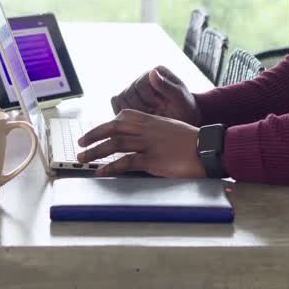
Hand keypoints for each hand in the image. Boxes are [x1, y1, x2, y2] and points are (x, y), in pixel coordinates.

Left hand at [76, 109, 204, 177]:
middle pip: (113, 127)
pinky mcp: (153, 159)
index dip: (107, 123)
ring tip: (83, 159)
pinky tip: (101, 172)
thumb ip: (157, 130)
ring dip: (95, 151)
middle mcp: (147, 129)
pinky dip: (111, 167)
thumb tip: (146, 137)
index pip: (123, 116)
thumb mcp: (173, 128)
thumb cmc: (194, 141)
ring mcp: (149, 143)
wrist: (208, 148)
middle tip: (80, 143)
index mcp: (152, 120)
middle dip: (93, 134)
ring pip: (115, 143)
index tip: (97, 130)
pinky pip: (127, 161)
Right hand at [110, 65, 199, 125]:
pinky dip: (122, 112)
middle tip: (154, 115)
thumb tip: (152, 71)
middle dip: (141, 108)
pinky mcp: (127, 97)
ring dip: (132, 112)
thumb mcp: (180, 99)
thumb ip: (166, 86)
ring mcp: (134, 87)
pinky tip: (137, 119)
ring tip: (148, 117)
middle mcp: (144, 76)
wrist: (183, 119)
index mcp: (157, 71)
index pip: (140, 85)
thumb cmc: (184, 109)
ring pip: (120, 98)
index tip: (161, 108)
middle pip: (128, 92)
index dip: (148, 100)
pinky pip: (116, 102)